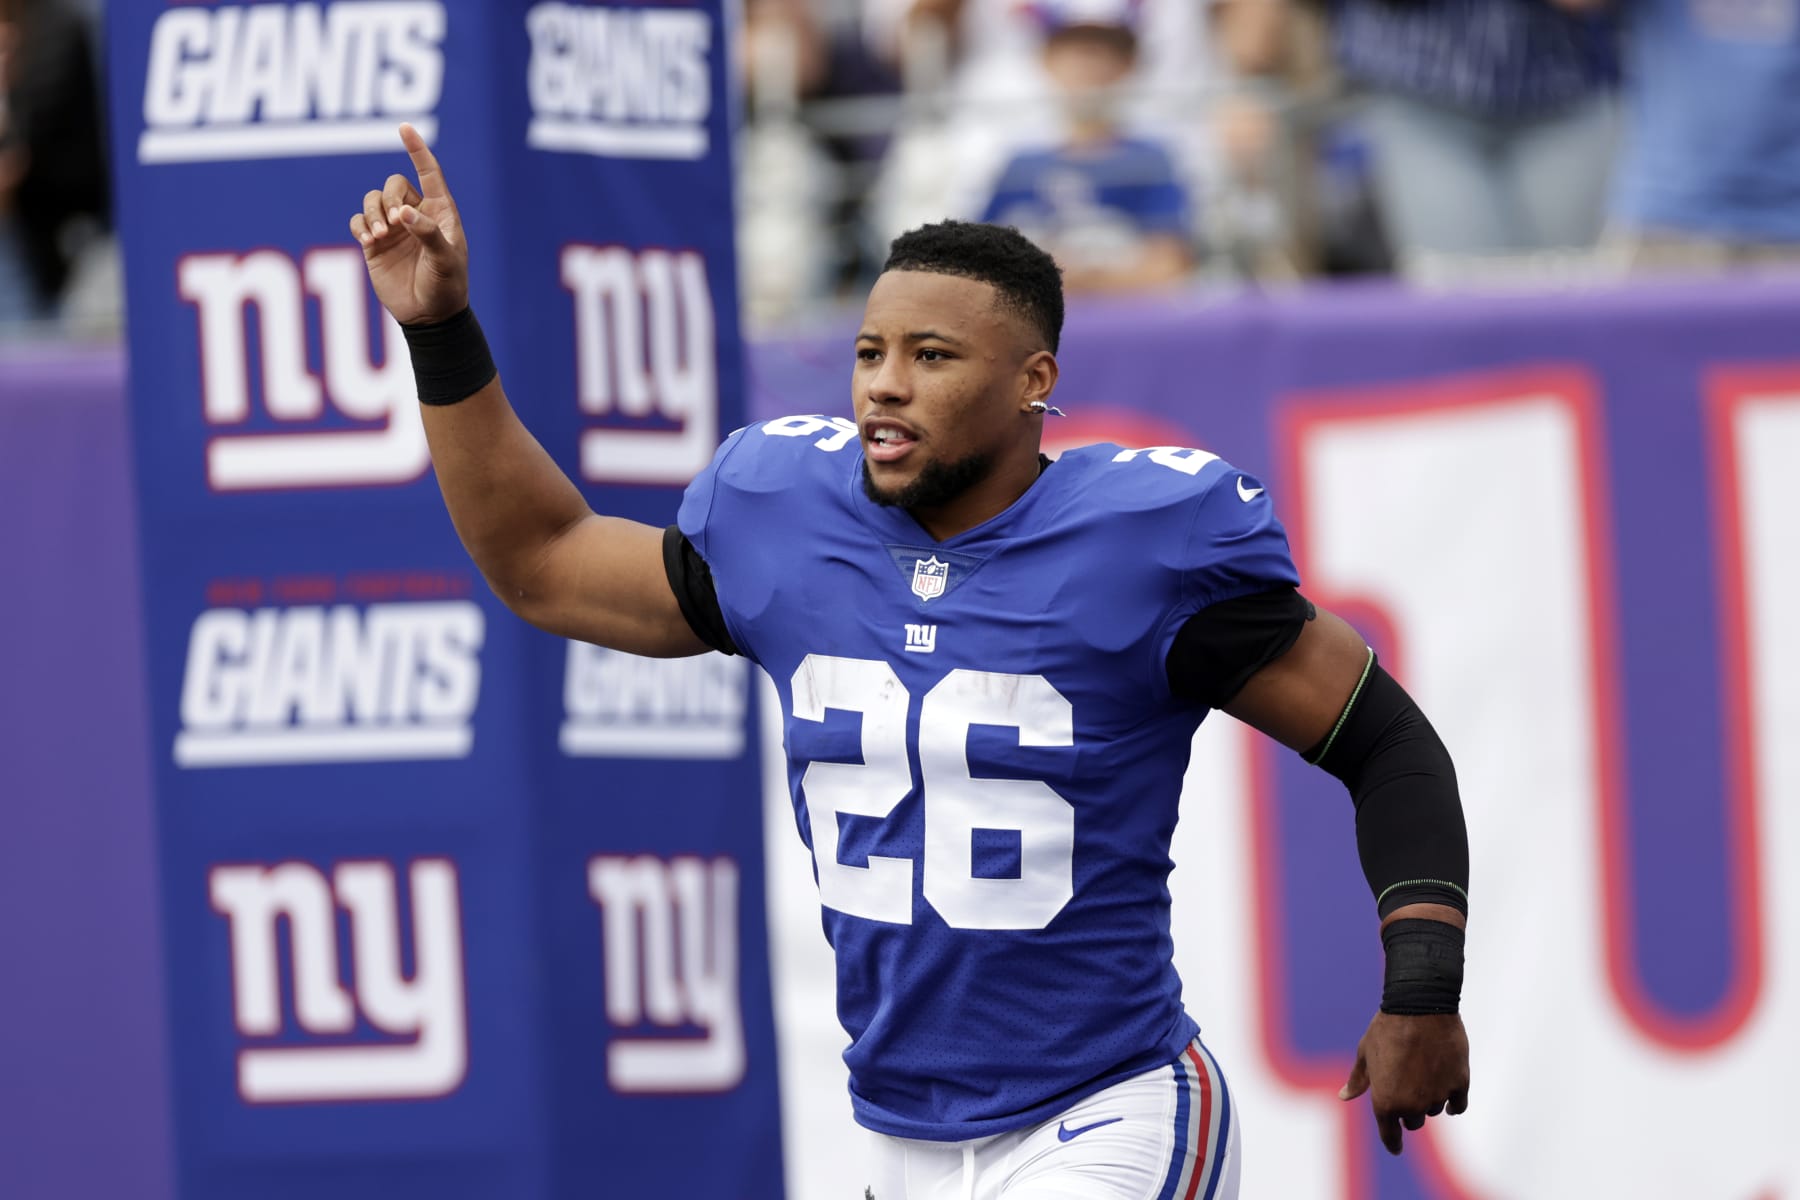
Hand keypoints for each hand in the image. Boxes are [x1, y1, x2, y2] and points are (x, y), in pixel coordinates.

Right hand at [349, 123, 467, 325]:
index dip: (417, 150)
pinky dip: (359, 226)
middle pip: (393, 184)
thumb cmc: (446, 287)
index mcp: (440, 212)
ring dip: (372, 213)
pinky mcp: (374, 244)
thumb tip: (403, 213)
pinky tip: (368, 242)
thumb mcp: (445, 261)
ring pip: (372, 200)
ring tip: (379, 237)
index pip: (429, 173)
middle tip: (394, 224)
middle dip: (389, 199)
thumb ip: (427, 234)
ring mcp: (393, 229)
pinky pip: (357, 221)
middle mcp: (415, 215)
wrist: (429, 317)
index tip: (405, 128)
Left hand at [1339, 1011, 1469, 1154]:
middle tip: (1406, 1086)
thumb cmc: (1386, 1028)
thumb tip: (1344, 1096)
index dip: (1393, 1144)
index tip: (1396, 1148)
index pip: (1390, 1135)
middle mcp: (1411, 1105)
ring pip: (1433, 1110)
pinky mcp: (1459, 1084)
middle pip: (1413, 1122)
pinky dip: (1452, 1102)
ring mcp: (1437, 1096)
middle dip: (1409, 1111)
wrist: (1419, 1006)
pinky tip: (1448, 1095)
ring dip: (1428, 1099)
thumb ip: (1358, 1080)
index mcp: (1385, 1101)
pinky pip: (1457, 1105)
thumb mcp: (1365, 1053)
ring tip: (1421, 1070)